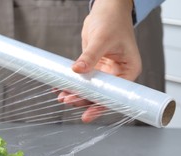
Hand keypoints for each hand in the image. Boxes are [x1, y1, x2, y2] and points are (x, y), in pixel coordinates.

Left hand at [57, 0, 140, 122]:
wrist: (106, 10)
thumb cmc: (112, 21)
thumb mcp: (102, 39)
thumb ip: (89, 56)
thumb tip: (77, 70)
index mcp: (128, 70)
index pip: (115, 94)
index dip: (100, 105)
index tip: (87, 113)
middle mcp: (118, 74)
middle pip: (101, 94)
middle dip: (84, 100)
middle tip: (68, 101)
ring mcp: (105, 72)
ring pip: (90, 89)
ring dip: (76, 94)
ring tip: (62, 97)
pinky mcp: (93, 67)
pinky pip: (82, 80)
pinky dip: (71, 84)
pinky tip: (60, 88)